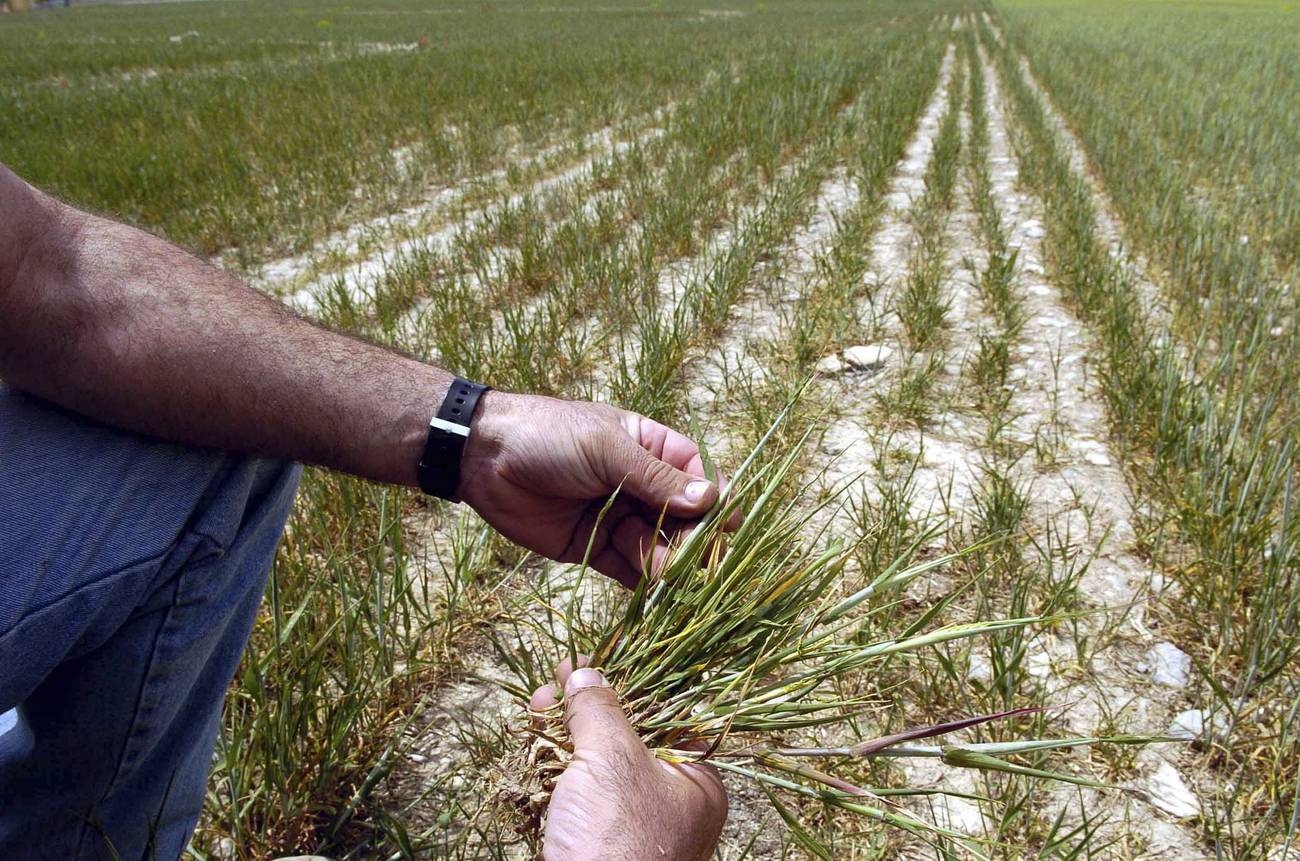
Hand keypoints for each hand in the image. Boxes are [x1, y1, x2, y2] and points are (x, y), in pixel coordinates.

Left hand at [460, 392, 727, 586]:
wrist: (483, 457)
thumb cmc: (550, 436)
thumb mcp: (606, 449)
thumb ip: (655, 478)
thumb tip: (709, 500)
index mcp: (650, 449)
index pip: (698, 475)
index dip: (715, 500)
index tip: (728, 525)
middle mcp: (640, 486)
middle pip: (683, 518)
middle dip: (694, 539)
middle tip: (702, 561)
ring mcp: (618, 518)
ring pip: (658, 547)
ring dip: (670, 562)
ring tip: (673, 574)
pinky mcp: (594, 548)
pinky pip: (627, 570)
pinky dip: (644, 584)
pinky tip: (657, 593)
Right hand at [530, 658, 726, 860]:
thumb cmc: (618, 842)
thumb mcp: (612, 761)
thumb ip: (600, 711)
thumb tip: (588, 675)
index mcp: (695, 782)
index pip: (664, 714)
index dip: (625, 682)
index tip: (588, 660)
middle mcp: (670, 804)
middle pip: (626, 737)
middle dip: (586, 707)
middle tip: (553, 684)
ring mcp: (631, 827)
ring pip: (597, 767)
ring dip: (566, 734)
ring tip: (538, 710)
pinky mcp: (596, 845)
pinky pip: (578, 798)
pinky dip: (557, 772)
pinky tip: (536, 751)